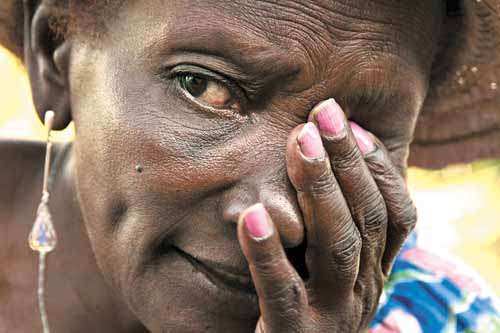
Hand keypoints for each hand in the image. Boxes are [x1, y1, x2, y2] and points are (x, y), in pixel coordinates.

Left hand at [237, 99, 416, 331]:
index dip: (377, 166)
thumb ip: (333, 222)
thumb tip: (324, 154)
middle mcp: (364, 289)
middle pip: (366, 219)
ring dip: (320, 190)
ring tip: (298, 142)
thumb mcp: (329, 263)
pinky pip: (282, 292)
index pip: (396, 213)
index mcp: (375, 269)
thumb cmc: (305, 302)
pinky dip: (269, 252)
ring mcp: (333, 315)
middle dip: (348, 161)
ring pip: (338, 247)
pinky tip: (253, 214)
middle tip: (323, 114)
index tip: (350, 123)